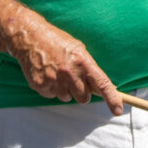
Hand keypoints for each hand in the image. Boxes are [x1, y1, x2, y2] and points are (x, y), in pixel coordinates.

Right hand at [5, 9, 121, 111]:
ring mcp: (53, 79)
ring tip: (58, 74)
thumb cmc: (57, 43)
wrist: (30, 37)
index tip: (118, 110)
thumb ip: (89, 68)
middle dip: (81, 93)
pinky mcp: (40, 85)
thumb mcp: (79, 50)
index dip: (112, 99)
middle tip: (74, 80)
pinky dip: (51, 89)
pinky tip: (47, 75)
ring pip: (67, 98)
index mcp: (83, 62)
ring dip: (65, 90)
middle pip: (83, 98)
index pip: (102, 84)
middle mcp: (69, 72)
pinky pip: (51, 96)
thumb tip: (99, 88)